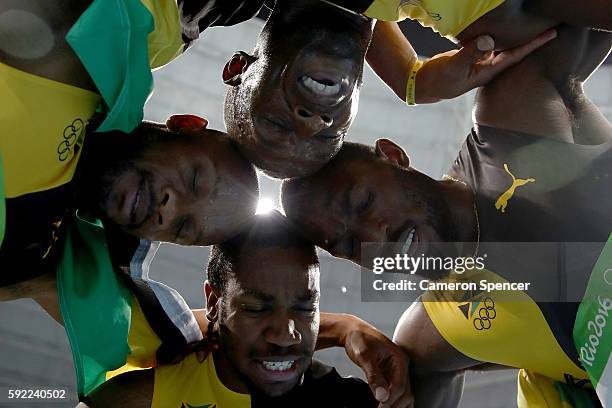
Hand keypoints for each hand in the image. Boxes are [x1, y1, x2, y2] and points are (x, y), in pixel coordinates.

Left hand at [342, 317, 412, 407]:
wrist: (352, 331)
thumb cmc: (359, 338)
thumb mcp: (364, 355)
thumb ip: (374, 375)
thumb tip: (382, 395)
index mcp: (399, 358)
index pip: (400, 386)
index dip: (390, 399)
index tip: (380, 407)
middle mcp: (401, 365)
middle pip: (405, 392)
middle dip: (394, 404)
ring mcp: (397, 370)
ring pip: (403, 394)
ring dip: (395, 403)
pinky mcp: (390, 374)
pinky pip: (395, 390)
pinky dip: (391, 399)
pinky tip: (382, 404)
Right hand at [416, 29, 556, 102]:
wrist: (423, 85)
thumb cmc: (438, 79)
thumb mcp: (453, 66)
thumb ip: (470, 53)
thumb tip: (488, 41)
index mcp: (487, 71)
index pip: (516, 55)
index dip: (534, 44)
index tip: (552, 33)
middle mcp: (488, 67)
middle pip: (515, 51)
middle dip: (531, 40)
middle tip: (549, 25)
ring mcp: (480, 63)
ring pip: (504, 48)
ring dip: (516, 38)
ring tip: (531, 25)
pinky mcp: (472, 58)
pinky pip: (490, 45)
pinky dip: (499, 37)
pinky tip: (504, 29)